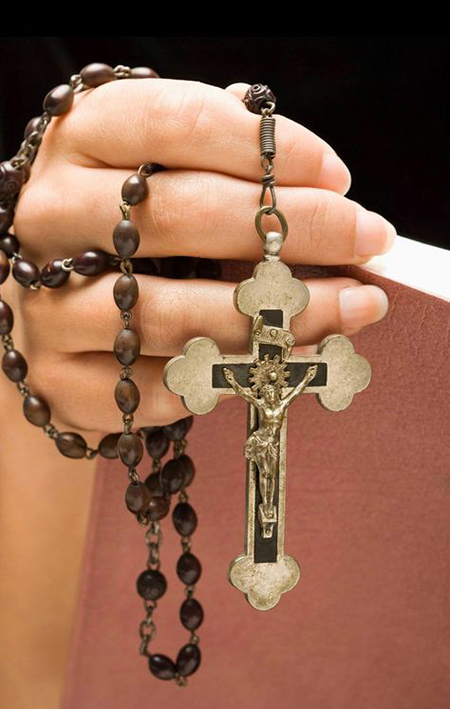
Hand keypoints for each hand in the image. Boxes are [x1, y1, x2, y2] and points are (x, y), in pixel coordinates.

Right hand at [4, 78, 394, 434]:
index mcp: (78, 143)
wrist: (49, 318)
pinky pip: (160, 387)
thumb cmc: (126, 238)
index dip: (267, 149)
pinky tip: (279, 360)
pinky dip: (230, 376)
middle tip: (366, 237)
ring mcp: (44, 306)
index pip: (174, 123)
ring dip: (278, 317)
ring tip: (353, 307)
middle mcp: (47, 217)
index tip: (338, 178)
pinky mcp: (58, 383)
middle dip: (293, 229)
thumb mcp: (158, 179)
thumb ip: (223, 168)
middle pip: (180, 216)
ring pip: (175, 316)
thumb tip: (322, 188)